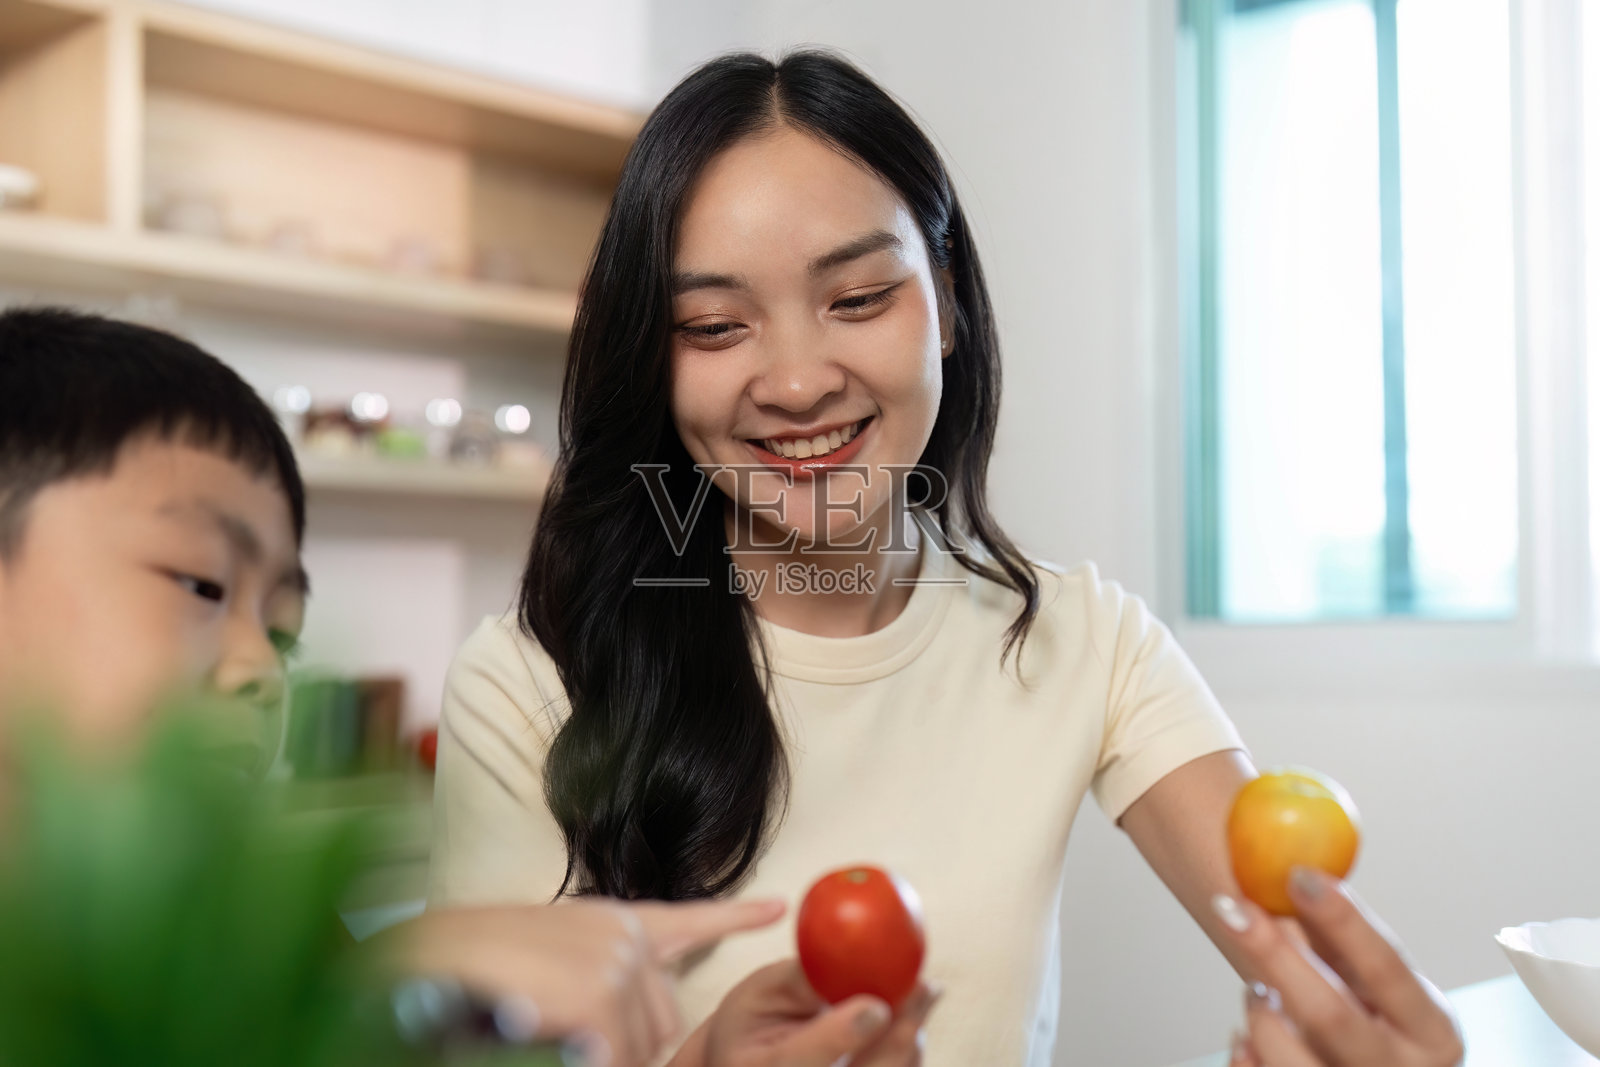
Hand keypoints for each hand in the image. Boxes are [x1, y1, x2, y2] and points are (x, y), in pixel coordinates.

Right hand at [381, 897, 785, 1066]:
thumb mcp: (545, 969)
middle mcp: (620, 935)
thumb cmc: (466, 977)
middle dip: (626, 1050)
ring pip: (638, 1048)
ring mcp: (613, 960)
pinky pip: (613, 1055)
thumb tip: (624, 1029)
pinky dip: (587, 1061)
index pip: (687, 921)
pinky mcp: (596, 991)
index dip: (732, 919)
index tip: (773, 907)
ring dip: (599, 1059)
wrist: (411, 966)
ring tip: (540, 1033)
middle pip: (661, 1023)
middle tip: (566, 1044)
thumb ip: (597, 981)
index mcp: (609, 923)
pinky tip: (548, 1041)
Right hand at [678, 959, 939, 1066]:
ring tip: (924, 991)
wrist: (753, 1056)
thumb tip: (846, 956)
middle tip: (923, 989)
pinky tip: (915, 1010)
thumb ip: (799, 979)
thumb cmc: (754, 1020)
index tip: (874, 1007)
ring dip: (911, 1038)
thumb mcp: (760, 991)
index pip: (797, 1060)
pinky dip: (910, 1046)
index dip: (839, 1036)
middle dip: (897, 1037)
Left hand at [1212, 868, 1463, 1065]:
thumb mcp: (1367, 978)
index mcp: (1434, 1029)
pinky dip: (1244, 1058)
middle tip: (1233, 909)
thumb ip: (1333, 928)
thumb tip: (1289, 866)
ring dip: (1260, 1014)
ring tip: (1257, 993)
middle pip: (1332, 1017)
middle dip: (1276, 958)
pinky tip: (1245, 1039)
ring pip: (1291, 1059)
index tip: (1299, 875)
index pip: (1388, 968)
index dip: (1344, 921)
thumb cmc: (1365, 1016)